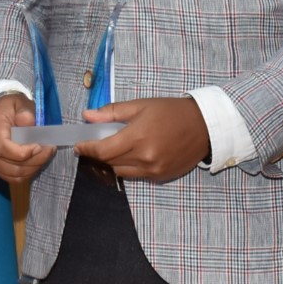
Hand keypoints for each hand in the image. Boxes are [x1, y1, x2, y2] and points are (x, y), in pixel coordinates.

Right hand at [0, 93, 56, 184]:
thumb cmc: (10, 107)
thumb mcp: (20, 102)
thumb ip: (25, 111)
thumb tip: (28, 123)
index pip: (3, 149)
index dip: (23, 152)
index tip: (40, 146)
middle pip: (11, 166)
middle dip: (35, 160)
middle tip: (50, 149)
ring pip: (13, 175)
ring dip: (33, 168)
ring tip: (45, 155)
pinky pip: (12, 178)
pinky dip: (27, 173)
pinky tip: (37, 162)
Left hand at [74, 96, 210, 181]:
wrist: (204, 126)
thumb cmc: (171, 111)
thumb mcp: (141, 105)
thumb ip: (112, 113)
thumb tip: (87, 116)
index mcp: (137, 137)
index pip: (102, 150)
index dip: (86, 149)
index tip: (78, 145)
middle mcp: (144, 158)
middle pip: (109, 163)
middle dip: (97, 155)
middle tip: (92, 145)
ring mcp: (153, 170)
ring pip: (121, 172)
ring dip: (111, 163)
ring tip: (110, 150)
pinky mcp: (161, 177)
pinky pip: (135, 176)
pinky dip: (128, 167)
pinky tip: (130, 156)